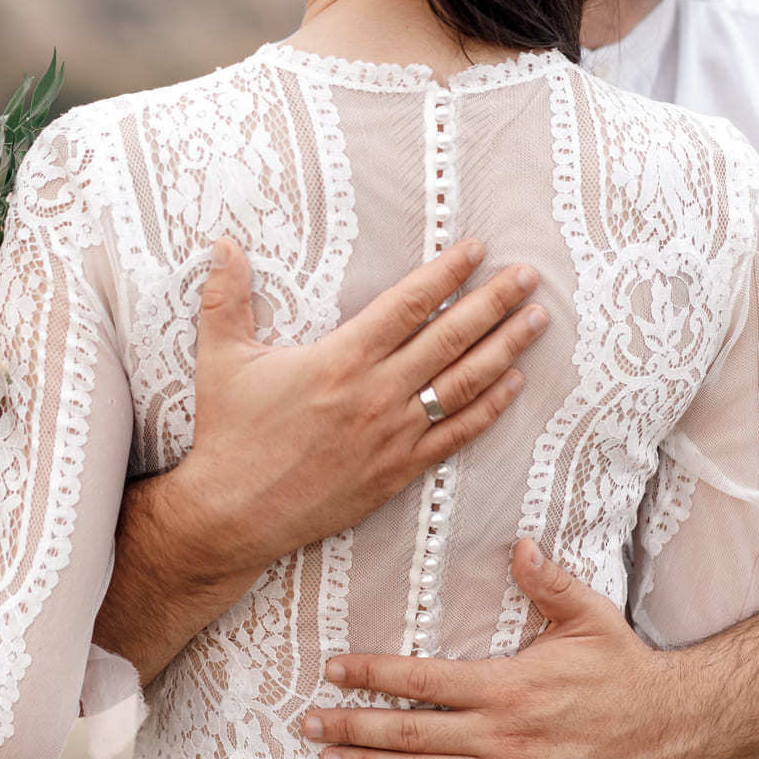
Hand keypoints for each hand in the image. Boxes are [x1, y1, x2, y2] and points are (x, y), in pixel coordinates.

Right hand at [175, 237, 547, 570]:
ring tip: (536, 320)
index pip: (407, 305)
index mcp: (339, 359)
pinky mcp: (398, 471)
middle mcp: (375, 393)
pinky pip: (455, 435)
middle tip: (527, 276)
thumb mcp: (222, 358)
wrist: (235, 514)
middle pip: (449, 338)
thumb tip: (222, 244)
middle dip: (494, 302)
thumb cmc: (229, 433)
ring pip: (463, 384)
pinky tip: (513, 384)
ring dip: (505, 348)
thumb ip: (226, 297)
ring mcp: (392, 435)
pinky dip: (489, 408)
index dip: (446, 274)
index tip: (477, 250)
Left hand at [300, 540, 701, 758]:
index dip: (372, 675)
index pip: (421, 679)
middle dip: (353, 727)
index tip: (335, 671)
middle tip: (311, 723)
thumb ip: (547, 581)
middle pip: (410, 733)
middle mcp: (504, 735)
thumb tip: (517, 544)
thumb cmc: (626, 670)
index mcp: (508, 686)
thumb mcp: (588, 615)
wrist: (675, 728)